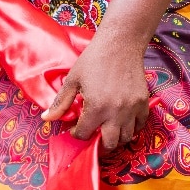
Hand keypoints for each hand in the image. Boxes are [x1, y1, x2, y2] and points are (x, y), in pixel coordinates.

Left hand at [41, 36, 149, 150]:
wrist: (120, 45)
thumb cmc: (93, 60)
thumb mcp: (72, 80)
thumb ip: (61, 102)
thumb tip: (46, 118)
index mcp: (96, 107)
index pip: (85, 134)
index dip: (77, 134)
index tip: (75, 129)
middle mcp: (116, 112)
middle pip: (110, 143)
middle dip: (99, 144)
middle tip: (93, 136)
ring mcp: (132, 109)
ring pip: (126, 137)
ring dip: (116, 138)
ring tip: (107, 131)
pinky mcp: (143, 103)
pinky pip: (140, 125)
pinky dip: (131, 128)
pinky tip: (122, 122)